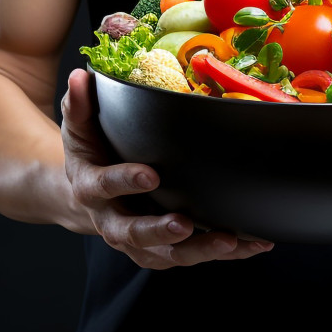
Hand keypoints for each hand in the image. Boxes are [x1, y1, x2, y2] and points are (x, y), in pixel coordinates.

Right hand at [61, 68, 273, 267]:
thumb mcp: (79, 128)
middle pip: (134, 233)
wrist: (87, 194)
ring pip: (167, 254)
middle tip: (185, 225)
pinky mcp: (162, 249)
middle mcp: (112, 221)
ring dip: (199, 250)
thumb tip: (81, 76)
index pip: (104, 186)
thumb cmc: (90, 153)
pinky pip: (191, 256)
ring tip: (230, 242)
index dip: (125, 182)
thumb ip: (79, 104)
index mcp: (91, 188)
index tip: (151, 175)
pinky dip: (224, 252)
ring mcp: (138, 240)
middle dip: (160, 231)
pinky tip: (252, 245)